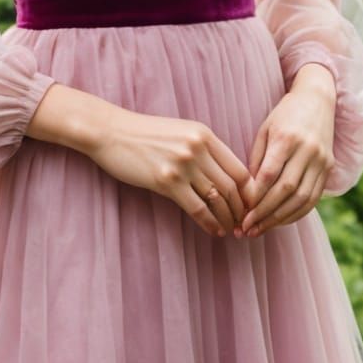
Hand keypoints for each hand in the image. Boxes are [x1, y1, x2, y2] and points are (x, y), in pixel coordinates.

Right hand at [84, 107, 251, 237]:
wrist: (111, 131)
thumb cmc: (144, 134)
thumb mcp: (180, 132)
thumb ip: (203, 149)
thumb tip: (223, 176)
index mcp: (205, 135)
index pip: (239, 168)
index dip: (249, 193)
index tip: (251, 207)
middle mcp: (198, 148)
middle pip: (232, 186)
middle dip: (242, 210)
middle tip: (244, 224)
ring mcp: (183, 164)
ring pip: (217, 199)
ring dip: (227, 219)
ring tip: (231, 230)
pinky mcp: (166, 181)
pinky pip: (197, 208)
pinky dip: (209, 223)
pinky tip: (213, 231)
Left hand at [238, 62, 336, 238]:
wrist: (317, 100)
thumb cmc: (284, 115)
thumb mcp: (265, 130)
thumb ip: (257, 160)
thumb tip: (247, 193)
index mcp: (287, 138)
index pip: (269, 175)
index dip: (255, 198)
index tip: (241, 214)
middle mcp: (307, 150)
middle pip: (286, 190)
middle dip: (265, 213)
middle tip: (247, 229)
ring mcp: (321, 160)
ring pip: (302, 198)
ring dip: (280, 218)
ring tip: (261, 229)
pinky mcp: (329, 167)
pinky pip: (314, 198)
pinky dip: (297, 213)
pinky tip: (280, 221)